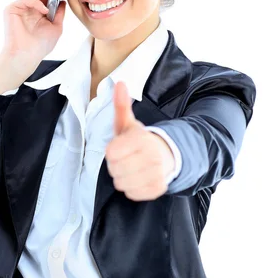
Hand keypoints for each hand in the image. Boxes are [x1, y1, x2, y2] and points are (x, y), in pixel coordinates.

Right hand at [2, 0, 66, 67]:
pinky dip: (37, 3)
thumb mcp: (56, 27)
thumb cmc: (40, 45)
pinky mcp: (12, 9)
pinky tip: (44, 11)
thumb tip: (63, 1)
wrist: (27, 56)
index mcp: (38, 8)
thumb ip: (59, 13)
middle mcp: (28, 5)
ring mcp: (20, 6)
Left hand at [105, 81, 175, 200]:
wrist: (167, 155)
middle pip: (114, 170)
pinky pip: (131, 194)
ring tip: (132, 168)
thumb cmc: (140, 141)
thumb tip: (119, 83)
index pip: (110, 154)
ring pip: (121, 184)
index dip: (112, 152)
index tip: (120, 148)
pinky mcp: (158, 189)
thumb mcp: (128, 123)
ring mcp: (157, 174)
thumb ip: (121, 105)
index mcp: (141, 139)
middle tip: (127, 159)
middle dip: (116, 166)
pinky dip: (132, 188)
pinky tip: (139, 178)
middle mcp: (151, 157)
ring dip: (123, 178)